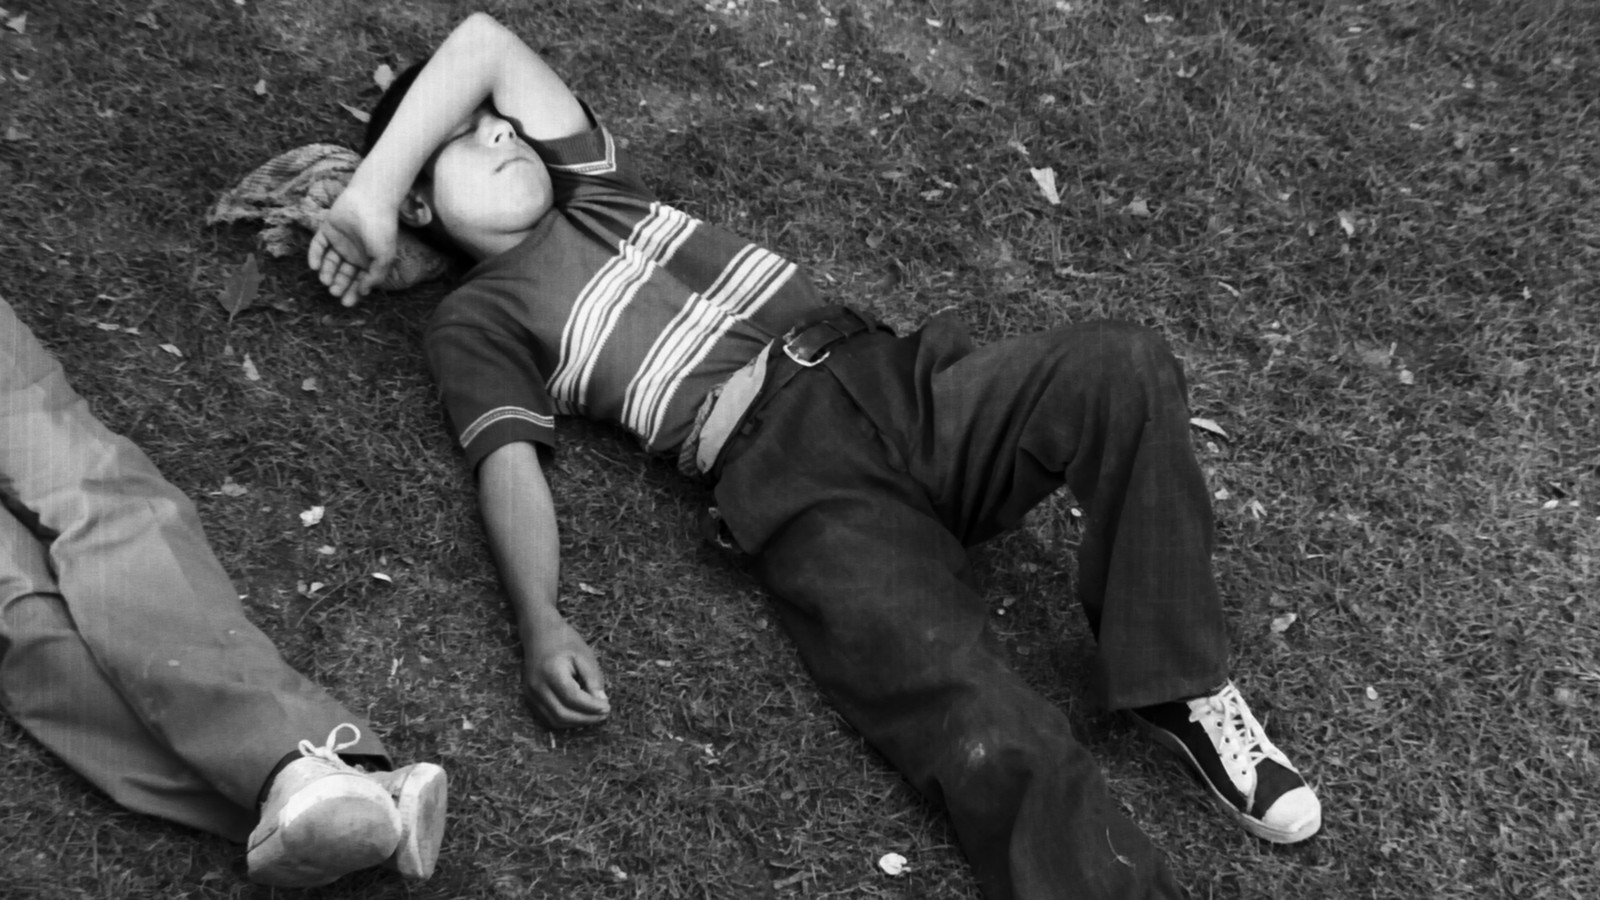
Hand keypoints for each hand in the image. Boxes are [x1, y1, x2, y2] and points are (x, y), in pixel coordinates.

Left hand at [307, 183, 398, 306]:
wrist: (370, 201)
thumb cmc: (381, 229)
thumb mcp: (384, 256)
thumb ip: (376, 275)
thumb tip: (365, 291)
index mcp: (369, 260)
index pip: (359, 280)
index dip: (354, 292)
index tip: (347, 302)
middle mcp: (354, 252)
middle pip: (344, 273)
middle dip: (339, 285)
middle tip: (334, 292)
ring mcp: (340, 241)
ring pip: (330, 261)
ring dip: (327, 273)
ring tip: (325, 280)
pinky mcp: (327, 230)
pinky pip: (318, 245)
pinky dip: (314, 256)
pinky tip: (314, 267)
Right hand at [521, 616, 610, 727]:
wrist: (539, 633)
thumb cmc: (564, 641)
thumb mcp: (585, 655)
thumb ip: (593, 679)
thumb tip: (601, 702)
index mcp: (550, 672)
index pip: (573, 698)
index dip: (592, 707)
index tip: (607, 707)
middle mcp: (536, 686)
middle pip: (562, 714)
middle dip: (586, 718)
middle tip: (604, 714)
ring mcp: (530, 694)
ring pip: (554, 720)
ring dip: (576, 722)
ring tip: (595, 716)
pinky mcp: (530, 698)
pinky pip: (548, 717)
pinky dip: (566, 720)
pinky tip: (580, 714)